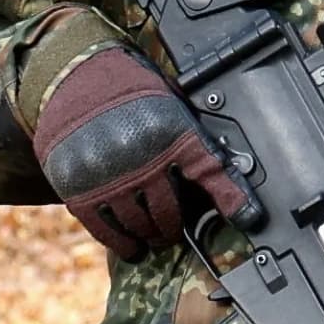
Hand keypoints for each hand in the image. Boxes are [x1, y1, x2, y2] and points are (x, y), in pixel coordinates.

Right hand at [34, 40, 247, 257]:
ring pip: (137, 224)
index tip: (248, 219)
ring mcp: (106, 173)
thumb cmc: (133, 97)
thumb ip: (193, 148)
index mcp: (170, 133)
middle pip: (168, 213)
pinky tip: (130, 247)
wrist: (75, 76)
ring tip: (152, 236)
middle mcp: (139, 155)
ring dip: (148, 236)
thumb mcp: (172, 111)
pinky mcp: (76, 185)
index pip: (210, 173)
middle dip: (172, 227)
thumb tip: (226, 188)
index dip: (234, 200)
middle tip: (172, 230)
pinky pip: (103, 228)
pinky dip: (120, 243)